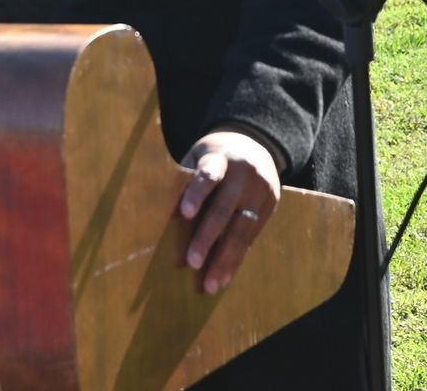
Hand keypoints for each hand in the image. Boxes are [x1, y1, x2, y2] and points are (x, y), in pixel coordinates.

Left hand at [177, 129, 281, 293]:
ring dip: (225, 259)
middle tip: (192, 263)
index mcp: (220, 157)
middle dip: (208, 237)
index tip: (184, 214)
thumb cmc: (214, 156)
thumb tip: (156, 213)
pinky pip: (252, 237)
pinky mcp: (270, 205)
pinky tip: (225, 277)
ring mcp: (260, 190)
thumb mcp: (198, 156)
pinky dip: (237, 259)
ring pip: (242, 229)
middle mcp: (244, 173)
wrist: (255, 142)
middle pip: (225, 208)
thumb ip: (185, 179)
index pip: (208, 175)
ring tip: (210, 284)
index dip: (196, 194)